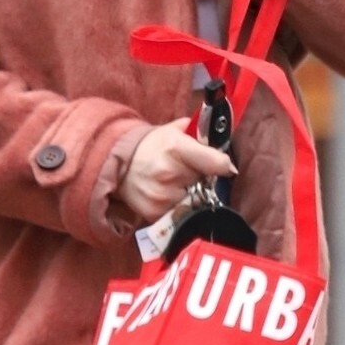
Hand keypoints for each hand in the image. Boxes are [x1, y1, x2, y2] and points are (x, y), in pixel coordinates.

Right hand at [119, 117, 235, 221]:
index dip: (223, 165)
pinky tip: (168, 196)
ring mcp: (162, 196)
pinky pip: (180, 213)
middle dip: (202, 178)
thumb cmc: (151, 147)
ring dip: (191, 194)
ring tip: (177, 184)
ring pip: (195, 200)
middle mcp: (169, 172)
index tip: (225, 167)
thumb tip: (223, 141)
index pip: (216, 162)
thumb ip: (199, 134)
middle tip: (189, 172)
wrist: (119, 165)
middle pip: (206, 182)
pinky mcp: (155, 213)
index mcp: (176, 147)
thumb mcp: (173, 131)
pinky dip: (178, 206)